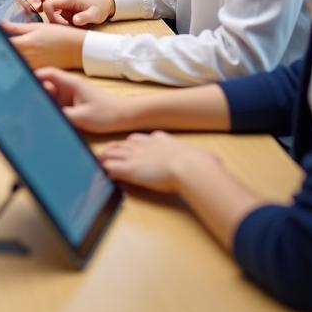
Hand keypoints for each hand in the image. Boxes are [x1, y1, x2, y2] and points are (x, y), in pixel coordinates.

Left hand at [0, 19, 84, 69]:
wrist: (77, 49)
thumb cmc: (58, 35)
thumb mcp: (36, 28)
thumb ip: (16, 27)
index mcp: (25, 43)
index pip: (2, 45)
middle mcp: (28, 57)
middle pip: (5, 58)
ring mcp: (33, 67)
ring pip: (13, 66)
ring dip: (5, 62)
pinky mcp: (38, 73)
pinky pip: (23, 71)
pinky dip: (16, 68)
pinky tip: (11, 66)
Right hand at [31, 0, 115, 26]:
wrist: (103, 3)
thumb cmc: (99, 8)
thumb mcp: (96, 14)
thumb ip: (86, 17)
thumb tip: (76, 21)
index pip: (49, 3)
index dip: (50, 16)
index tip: (60, 26)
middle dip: (32, 2)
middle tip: (29, 14)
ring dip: (34, 5)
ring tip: (30, 15)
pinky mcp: (59, 4)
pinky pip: (45, 3)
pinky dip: (39, 8)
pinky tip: (38, 16)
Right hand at [35, 67, 134, 132]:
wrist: (124, 116)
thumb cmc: (107, 114)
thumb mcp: (82, 117)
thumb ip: (62, 115)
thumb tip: (44, 114)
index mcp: (71, 84)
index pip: (48, 73)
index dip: (34, 76)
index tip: (22, 83)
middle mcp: (69, 87)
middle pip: (45, 84)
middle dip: (36, 91)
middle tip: (28, 103)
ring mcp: (70, 95)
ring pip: (50, 95)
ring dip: (43, 101)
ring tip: (34, 111)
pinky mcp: (72, 104)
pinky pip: (56, 104)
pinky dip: (50, 108)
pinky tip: (46, 116)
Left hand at [98, 132, 216, 193]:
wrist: (191, 167)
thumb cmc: (199, 163)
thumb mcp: (201, 156)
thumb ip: (203, 158)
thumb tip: (216, 161)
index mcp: (159, 140)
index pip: (139, 138)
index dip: (131, 143)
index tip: (127, 146)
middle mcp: (144, 145)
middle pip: (122, 144)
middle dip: (113, 148)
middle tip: (104, 152)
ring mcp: (135, 156)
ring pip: (112, 153)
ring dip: (104, 157)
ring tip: (96, 159)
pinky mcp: (129, 169)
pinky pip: (111, 167)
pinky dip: (105, 170)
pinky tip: (100, 173)